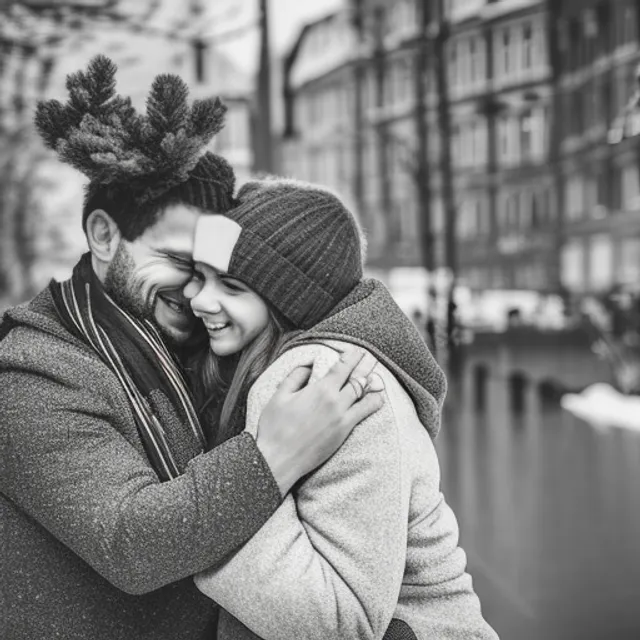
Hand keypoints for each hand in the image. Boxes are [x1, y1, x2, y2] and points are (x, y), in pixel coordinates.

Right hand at [256, 348, 383, 495]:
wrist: (279, 459)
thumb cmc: (274, 427)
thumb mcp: (279, 395)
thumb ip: (296, 376)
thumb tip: (309, 364)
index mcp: (320, 388)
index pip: (343, 366)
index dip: (352, 356)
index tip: (357, 350)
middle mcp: (335, 400)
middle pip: (357, 377)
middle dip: (365, 365)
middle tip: (371, 358)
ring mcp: (342, 416)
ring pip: (365, 394)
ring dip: (373, 383)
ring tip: (378, 376)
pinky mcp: (345, 431)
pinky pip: (365, 413)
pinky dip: (374, 403)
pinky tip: (379, 398)